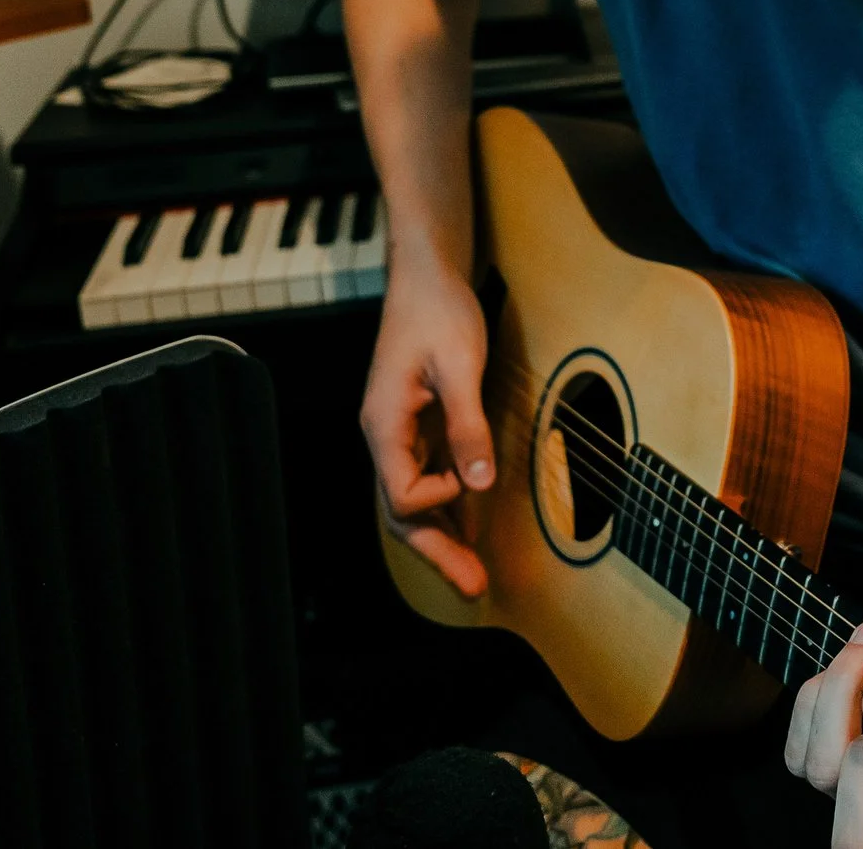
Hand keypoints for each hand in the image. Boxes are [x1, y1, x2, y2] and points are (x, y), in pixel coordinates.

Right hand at [357, 263, 494, 596]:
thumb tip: (478, 484)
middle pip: (401, 512)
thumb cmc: (439, 311)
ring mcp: (398, 433)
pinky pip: (426, 479)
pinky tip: (469, 526)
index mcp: (384, 424)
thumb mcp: (460, 367)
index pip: (401, 492)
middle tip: (474, 589)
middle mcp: (384, 436)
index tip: (471, 479)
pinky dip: (447, 506)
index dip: (438, 499)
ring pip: (412, 501)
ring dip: (442, 537)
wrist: (427, 273)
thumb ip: (467, 425)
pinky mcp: (417, 426)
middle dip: (437, 552)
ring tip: (474, 575)